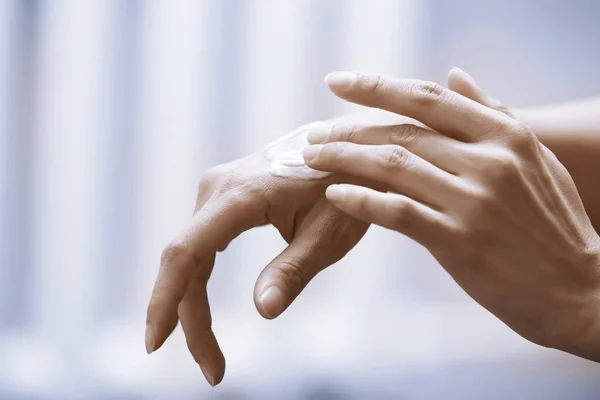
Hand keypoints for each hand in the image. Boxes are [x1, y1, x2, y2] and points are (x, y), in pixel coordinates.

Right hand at [144, 123, 384, 385]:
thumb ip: (294, 271)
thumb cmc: (346, 188)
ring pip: (191, 254)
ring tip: (212, 352)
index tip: (157, 345)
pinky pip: (201, 242)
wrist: (347, 151)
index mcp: (240, 196)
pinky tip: (201, 307)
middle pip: (184, 261)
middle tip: (213, 369)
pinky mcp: (224, 196)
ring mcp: (217, 189)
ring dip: (193, 302)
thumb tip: (262, 311)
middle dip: (190, 317)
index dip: (165, 300)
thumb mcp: (328, 234)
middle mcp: (217, 188)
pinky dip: (199, 278)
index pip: (186, 252)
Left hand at [302, 69, 599, 360]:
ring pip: (392, 165)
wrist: (580, 290)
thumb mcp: (535, 158)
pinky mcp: (458, 241)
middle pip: (400, 131)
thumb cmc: (554, 225)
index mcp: (505, 135)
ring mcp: (472, 200)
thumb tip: (455, 74)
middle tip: (312, 134)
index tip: (337, 82)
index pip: (427, 98)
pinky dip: (361, 200)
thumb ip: (492, 114)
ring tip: (310, 158)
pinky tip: (334, 194)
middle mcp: (488, 160)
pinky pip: (397, 212)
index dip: (376, 86)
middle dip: (347, 130)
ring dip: (344, 159)